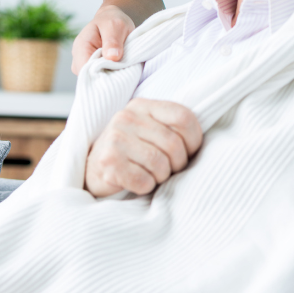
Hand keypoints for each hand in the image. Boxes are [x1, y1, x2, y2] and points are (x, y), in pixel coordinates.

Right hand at [71, 4, 134, 74]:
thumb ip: (113, 40)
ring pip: (96, 81)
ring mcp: (85, 67)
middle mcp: (79, 60)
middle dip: (107, 77)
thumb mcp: (116, 25)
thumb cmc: (112, 21)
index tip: (117, 72)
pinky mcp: (93, 71)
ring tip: (123, 68)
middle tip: (125, 70)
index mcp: (81, 47)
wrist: (113, 21)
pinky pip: (101, 79)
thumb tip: (112, 57)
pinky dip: (111, 77)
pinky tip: (120, 70)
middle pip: (90, 79)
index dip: (101, 75)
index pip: (85, 70)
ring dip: (110, 77)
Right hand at [84, 98, 202, 197]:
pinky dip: (146, 186)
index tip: (190, 152)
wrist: (92, 169)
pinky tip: (138, 181)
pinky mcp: (108, 162)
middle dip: (178, 164)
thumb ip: (172, 128)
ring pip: (160, 164)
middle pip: (174, 144)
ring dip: (161, 177)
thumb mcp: (149, 129)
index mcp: (142, 105)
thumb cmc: (131, 151)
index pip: (183, 117)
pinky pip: (144, 181)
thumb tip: (201, 144)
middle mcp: (127, 117)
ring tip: (152, 174)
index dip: (194, 140)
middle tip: (170, 169)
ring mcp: (115, 139)